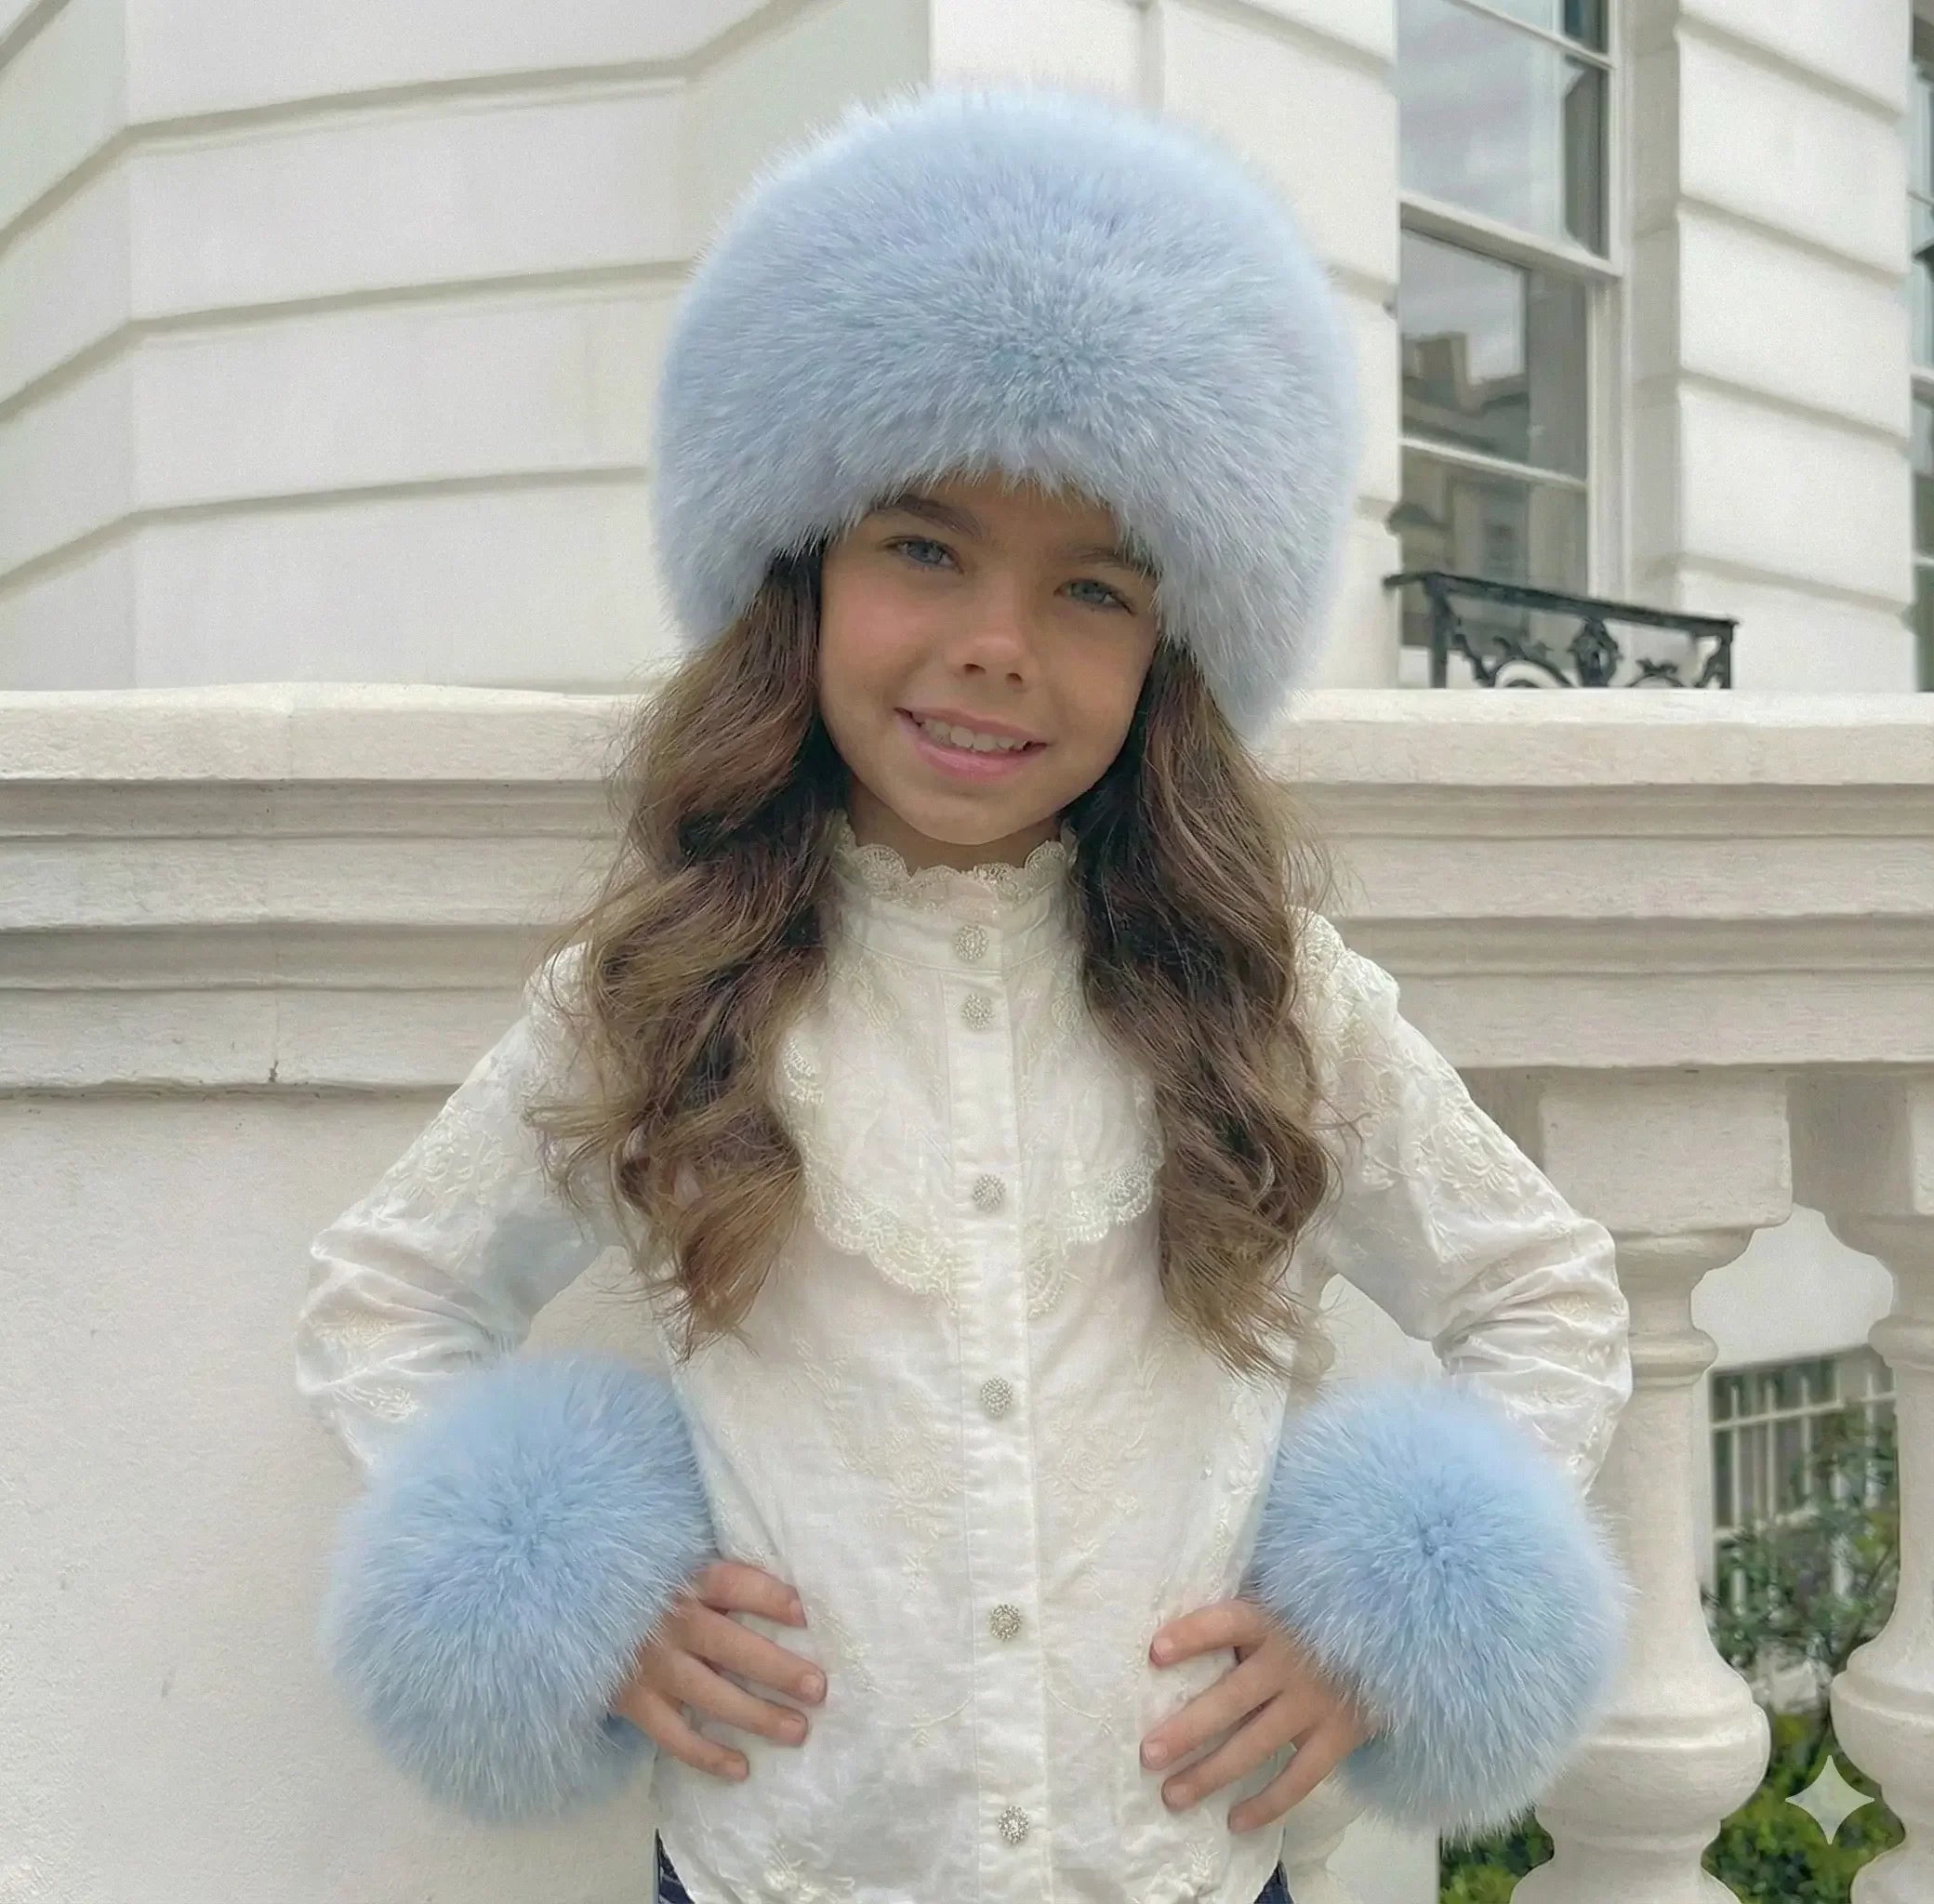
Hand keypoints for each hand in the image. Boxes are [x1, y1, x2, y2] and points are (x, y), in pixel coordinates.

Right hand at [610, 1560, 826, 1780]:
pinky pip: (672, 1735)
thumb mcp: (682, 1566)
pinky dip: (706, 1755)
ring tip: (797, 1730)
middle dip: (775, 1669)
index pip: (731, 1584)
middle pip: (729, 1645)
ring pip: (708, 1694)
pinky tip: (741, 1768)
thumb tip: (791, 1599)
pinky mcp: (633, 1702)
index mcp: (685, 1580)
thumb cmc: (651, 1586)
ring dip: (755, 1715)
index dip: (768, 1598)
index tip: (804, 1614)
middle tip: (817, 1688)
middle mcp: (669, 1623)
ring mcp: (650, 1666)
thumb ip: (724, 1577)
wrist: (577, 1608)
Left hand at [1141, 1597, 1375, 1832]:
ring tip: (1172, 1795)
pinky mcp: (1340, 1735)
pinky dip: (1269, 1803)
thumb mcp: (1281, 1598)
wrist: (1394, 1632)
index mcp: (1271, 1620)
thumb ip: (1242, 1614)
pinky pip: (1300, 1777)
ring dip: (1212, 1773)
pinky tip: (1235, 1821)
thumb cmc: (1315, 1614)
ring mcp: (1315, 1702)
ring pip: (1256, 1744)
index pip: (1225, 1624)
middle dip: (1188, 1729)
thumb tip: (1175, 1633)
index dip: (1192, 1636)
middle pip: (1231, 1699)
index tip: (1154, 1652)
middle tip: (1148, 1755)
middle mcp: (1290, 1662)